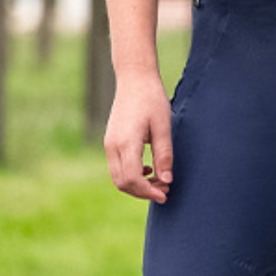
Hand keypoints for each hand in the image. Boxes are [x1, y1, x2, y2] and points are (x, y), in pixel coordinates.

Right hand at [103, 66, 173, 201]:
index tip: (165, 195)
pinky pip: (117, 167)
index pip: (133, 179)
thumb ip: (164, 155)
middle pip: (123, 182)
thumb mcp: (163, 127)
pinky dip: (131, 175)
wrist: (134, 80)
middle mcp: (112, 147)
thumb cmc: (152, 100)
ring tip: (159, 181)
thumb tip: (167, 180)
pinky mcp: (110, 142)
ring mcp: (109, 145)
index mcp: (126, 143)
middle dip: (143, 191)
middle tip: (165, 190)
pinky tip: (148, 169)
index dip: (148, 191)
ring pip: (118, 177)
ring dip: (137, 185)